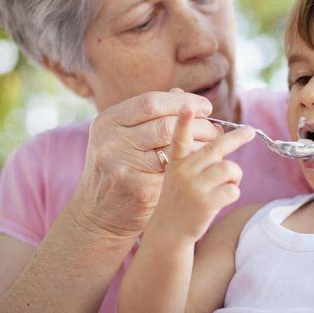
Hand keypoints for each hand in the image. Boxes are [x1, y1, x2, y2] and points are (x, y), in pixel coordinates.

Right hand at [70, 89, 222, 240]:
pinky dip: (194, 169)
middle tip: (216, 130)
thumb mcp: (121, 137)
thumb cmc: (117, 168)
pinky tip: (203, 168)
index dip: (184, 102)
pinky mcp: (139, 191)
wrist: (97, 215)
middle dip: (199, 126)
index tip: (206, 107)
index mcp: (107, 122)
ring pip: (175, 150)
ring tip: (213, 148)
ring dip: (202, 147)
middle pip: (166, 126)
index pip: (151, 102)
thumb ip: (148, 116)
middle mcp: (112, 142)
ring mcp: (124, 167)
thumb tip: (183, 96)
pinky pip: (176, 174)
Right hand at [149, 107, 254, 243]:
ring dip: (235, 176)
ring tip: (227, 184)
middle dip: (237, 137)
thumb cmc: (179, 197)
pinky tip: (221, 200)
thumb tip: (218, 132)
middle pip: (217, 147)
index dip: (184, 121)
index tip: (188, 106)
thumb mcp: (177, 173)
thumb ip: (192, 154)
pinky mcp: (205, 204)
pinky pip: (233, 190)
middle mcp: (184, 171)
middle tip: (250, 131)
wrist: (169, 232)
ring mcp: (194, 188)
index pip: (179, 137)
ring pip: (230, 169)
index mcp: (177, 161)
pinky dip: (233, 194)